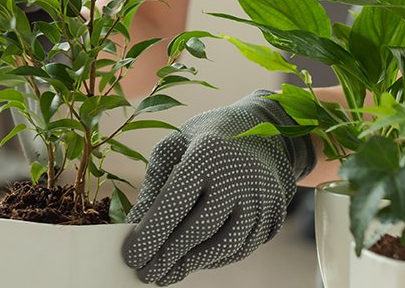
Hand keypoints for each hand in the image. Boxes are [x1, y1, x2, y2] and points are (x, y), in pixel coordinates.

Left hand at [122, 90, 315, 284]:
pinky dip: (213, 259)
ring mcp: (261, 199)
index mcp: (208, 154)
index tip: (131, 256)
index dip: (152, 233)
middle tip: (144, 274)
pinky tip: (191, 263)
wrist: (264, 130)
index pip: (176, 201)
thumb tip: (135, 229)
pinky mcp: (273, 216)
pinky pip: (240, 247)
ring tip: (164, 275)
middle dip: (168, 257)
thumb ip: (154, 186)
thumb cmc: (206, 139)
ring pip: (224, 245)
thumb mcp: (174, 147)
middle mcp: (239, 177)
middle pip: (200, 229)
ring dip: (190, 265)